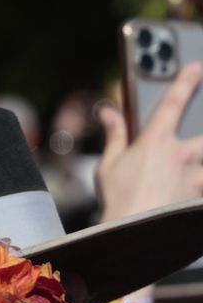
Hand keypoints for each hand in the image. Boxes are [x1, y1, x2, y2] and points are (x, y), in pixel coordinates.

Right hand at [97, 63, 202, 221]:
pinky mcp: (199, 197)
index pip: (172, 103)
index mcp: (155, 143)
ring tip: (191, 171)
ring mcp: (194, 176)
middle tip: (191, 144)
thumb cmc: (117, 202)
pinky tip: (193, 195)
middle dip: (202, 134)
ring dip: (199, 167)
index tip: (195, 67)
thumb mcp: (108, 166)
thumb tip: (108, 112)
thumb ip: (114, 136)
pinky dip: (199, 190)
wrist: (131, 235)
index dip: (185, 82)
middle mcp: (180, 155)